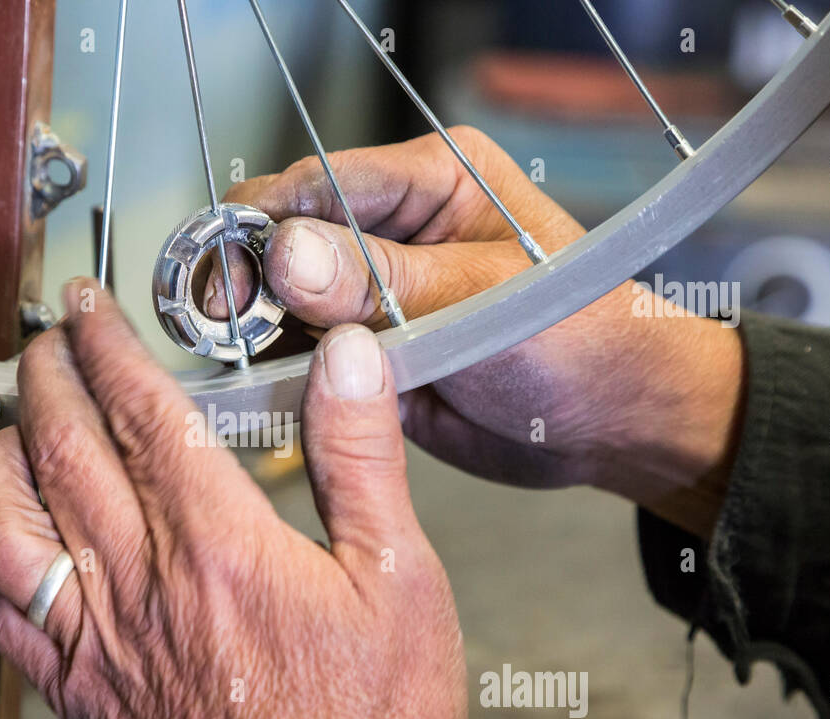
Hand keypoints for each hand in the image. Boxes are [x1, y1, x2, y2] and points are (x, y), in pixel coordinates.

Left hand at [0, 280, 465, 718]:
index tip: (89, 308)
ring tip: (12, 418)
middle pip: (67, 448)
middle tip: (45, 339)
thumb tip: (348, 361)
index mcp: (219, 542)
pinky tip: (1, 539)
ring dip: (4, 454)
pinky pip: (7, 614)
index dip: (108, 345)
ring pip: (15, 522)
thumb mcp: (401, 580)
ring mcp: (100, 640)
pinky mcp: (81, 694)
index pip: (142, 411)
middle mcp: (143, 582)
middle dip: (47, 375)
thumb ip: (361, 460)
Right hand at [215, 127, 744, 536]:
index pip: (318, 183)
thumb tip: (286, 254)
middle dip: (249, 280)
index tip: (219, 272)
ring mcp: (379, 295)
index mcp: (432, 183)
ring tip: (230, 358)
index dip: (260, 225)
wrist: (613, 425)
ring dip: (258, 331)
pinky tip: (261, 386)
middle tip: (216, 325)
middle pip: (289, 241)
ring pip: (288, 302)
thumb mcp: (480, 302)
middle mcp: (396, 231)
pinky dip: (281, 372)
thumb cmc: (582, 341)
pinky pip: (307, 355)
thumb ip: (381, 281)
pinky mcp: (372, 353)